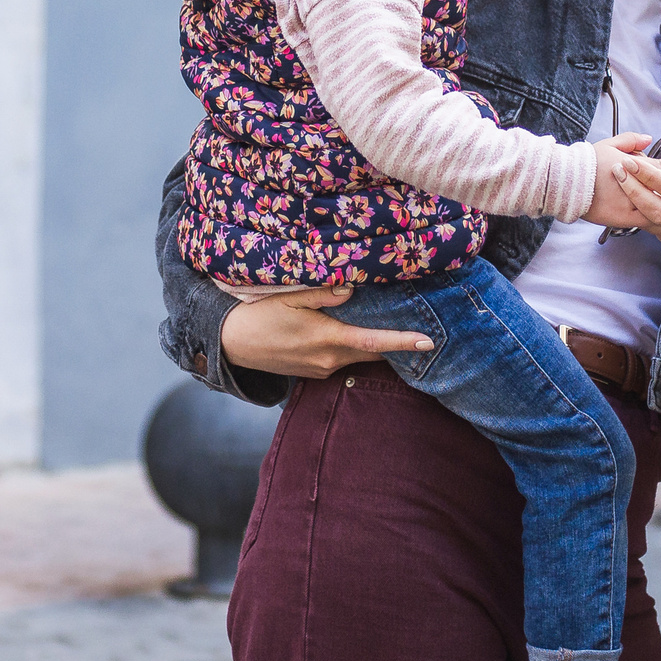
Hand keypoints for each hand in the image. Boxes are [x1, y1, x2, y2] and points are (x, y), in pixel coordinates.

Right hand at [220, 286, 431, 380]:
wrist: (231, 344)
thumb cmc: (259, 316)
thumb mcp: (289, 296)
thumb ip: (323, 293)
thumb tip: (352, 289)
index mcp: (328, 339)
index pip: (375, 342)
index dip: (404, 342)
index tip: (429, 341)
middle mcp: (329, 359)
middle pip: (375, 352)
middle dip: (396, 343)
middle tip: (419, 327)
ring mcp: (322, 369)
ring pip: (359, 356)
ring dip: (373, 343)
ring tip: (388, 322)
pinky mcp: (315, 371)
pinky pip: (343, 359)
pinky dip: (354, 347)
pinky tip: (352, 331)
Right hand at [584, 132, 651, 228]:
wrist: (565, 181)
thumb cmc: (585, 164)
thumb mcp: (608, 144)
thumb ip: (631, 140)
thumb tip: (647, 138)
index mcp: (636, 165)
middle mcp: (637, 184)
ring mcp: (632, 202)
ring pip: (658, 206)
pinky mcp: (624, 218)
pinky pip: (646, 221)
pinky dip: (652, 218)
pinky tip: (651, 215)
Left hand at [613, 153, 660, 263]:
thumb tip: (642, 162)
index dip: (650, 176)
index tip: (630, 161)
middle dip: (634, 190)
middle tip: (617, 170)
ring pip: (655, 223)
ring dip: (634, 202)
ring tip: (622, 182)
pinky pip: (657, 231)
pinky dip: (644, 215)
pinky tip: (637, 201)